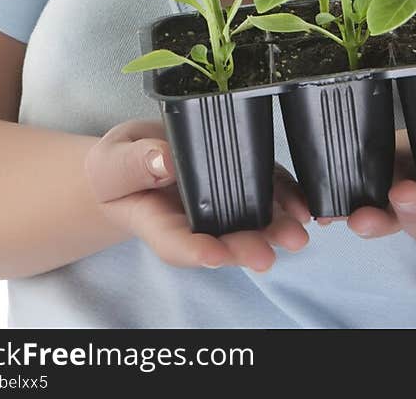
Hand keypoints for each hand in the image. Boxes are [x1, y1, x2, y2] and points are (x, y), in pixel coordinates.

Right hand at [84, 118, 310, 270]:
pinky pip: (263, 191)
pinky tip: (302, 206)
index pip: (175, 242)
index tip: (214, 256)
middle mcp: (192, 220)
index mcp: (155, 221)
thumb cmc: (116, 167)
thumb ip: (135, 164)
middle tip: (267, 256)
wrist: (131, 161)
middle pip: (219, 241)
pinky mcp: (239, 180)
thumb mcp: (113, 161)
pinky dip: (284, 198)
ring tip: (296, 235)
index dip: (196, 251)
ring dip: (273, 229)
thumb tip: (164, 160)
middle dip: (245, 247)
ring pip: (247, 221)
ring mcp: (218, 203)